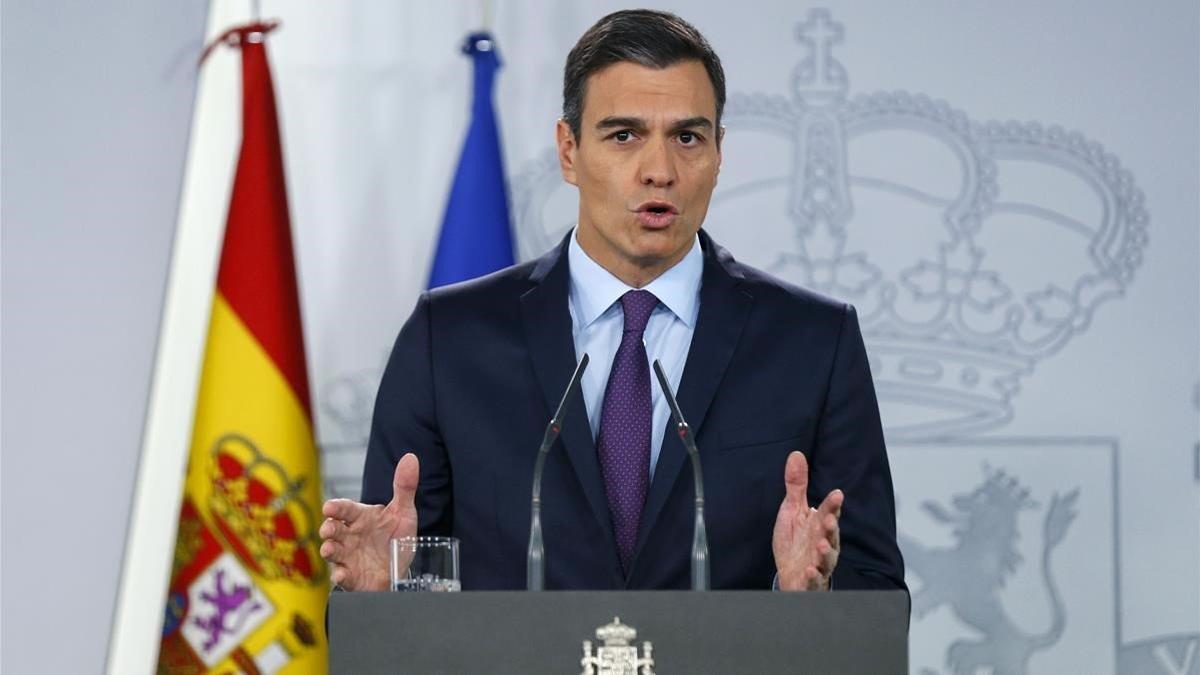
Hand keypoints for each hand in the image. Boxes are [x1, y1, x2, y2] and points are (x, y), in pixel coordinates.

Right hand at [319, 453, 418, 590]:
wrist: (399, 569)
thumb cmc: (395, 538)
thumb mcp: (403, 513)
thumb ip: (404, 487)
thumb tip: (411, 458)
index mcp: (360, 518)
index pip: (345, 509)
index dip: (336, 508)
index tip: (329, 507)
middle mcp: (349, 536)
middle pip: (332, 529)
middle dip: (328, 528)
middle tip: (329, 529)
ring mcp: (348, 556)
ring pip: (332, 551)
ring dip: (329, 550)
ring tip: (329, 549)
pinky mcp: (351, 576)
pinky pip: (342, 576)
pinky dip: (340, 576)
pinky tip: (342, 575)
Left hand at [772, 451, 841, 590]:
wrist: (791, 574)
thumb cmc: (795, 541)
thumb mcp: (792, 511)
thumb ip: (796, 486)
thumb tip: (796, 455)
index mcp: (819, 525)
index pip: (829, 513)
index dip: (833, 505)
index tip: (837, 495)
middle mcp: (823, 544)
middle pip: (831, 535)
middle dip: (831, 528)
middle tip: (829, 520)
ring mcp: (819, 564)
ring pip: (827, 559)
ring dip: (825, 553)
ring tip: (821, 546)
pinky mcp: (811, 581)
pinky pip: (814, 580)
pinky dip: (813, 576)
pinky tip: (809, 571)